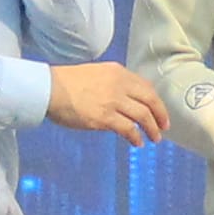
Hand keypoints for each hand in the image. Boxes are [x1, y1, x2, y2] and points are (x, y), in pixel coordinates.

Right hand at [45, 61, 169, 141]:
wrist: (49, 89)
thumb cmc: (66, 83)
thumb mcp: (95, 74)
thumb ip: (112, 83)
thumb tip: (124, 101)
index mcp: (118, 72)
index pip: (146, 86)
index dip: (156, 101)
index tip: (160, 112)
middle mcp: (119, 84)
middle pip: (150, 100)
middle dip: (160, 115)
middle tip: (164, 127)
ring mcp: (113, 101)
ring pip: (143, 116)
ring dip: (152, 129)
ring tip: (154, 138)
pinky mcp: (105, 118)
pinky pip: (128, 129)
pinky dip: (136, 137)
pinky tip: (137, 143)